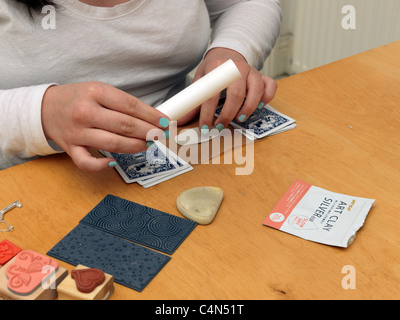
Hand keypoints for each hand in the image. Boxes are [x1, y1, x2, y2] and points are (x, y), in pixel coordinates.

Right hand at [41, 81, 168, 170]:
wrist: (44, 107)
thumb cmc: (78, 98)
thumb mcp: (99, 91)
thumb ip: (122, 103)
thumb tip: (151, 119)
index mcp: (95, 92)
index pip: (131, 106)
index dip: (152, 116)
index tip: (166, 122)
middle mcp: (86, 112)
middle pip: (125, 125)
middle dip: (149, 132)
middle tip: (162, 136)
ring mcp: (77, 132)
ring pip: (112, 144)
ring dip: (135, 147)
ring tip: (148, 145)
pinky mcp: (70, 148)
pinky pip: (86, 162)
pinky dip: (101, 166)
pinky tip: (114, 163)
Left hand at [179, 48, 276, 131]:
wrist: (226, 55)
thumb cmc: (212, 73)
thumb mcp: (199, 82)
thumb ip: (192, 103)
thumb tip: (179, 122)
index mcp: (217, 68)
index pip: (212, 94)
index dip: (208, 114)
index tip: (205, 127)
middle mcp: (237, 68)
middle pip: (236, 94)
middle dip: (227, 114)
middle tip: (220, 126)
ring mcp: (252, 71)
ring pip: (256, 90)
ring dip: (248, 108)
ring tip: (239, 119)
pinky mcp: (262, 76)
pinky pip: (270, 87)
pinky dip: (266, 98)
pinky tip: (258, 107)